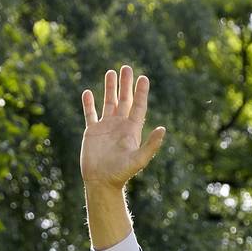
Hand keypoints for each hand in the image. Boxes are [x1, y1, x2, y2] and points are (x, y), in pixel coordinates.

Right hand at [80, 66, 164, 188]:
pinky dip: (88, 103)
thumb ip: (151, 144)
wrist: (102, 182)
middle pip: (124, 100)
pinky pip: (90, 114)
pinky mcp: (92, 131)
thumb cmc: (121, 173)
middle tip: (127, 68)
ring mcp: (106, 128)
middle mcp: (120, 126)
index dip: (141, 92)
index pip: (138, 107)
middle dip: (126, 84)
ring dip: (110, 88)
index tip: (144, 78)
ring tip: (111, 72)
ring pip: (108, 103)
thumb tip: (163, 129)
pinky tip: (88, 92)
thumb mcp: (139, 159)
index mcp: (131, 131)